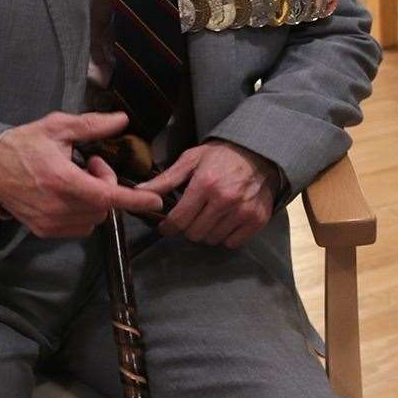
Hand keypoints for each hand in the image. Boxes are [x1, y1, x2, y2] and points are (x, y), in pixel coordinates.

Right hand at [0, 112, 167, 238]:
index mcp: (62, 180)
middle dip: (106, 185)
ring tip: (77, 179)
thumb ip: (91, 125)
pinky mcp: (44, 231)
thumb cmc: (22, 146)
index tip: (155, 202)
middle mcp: (58, 207)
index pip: (106, 196)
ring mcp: (50, 222)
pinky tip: (69, 195)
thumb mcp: (56, 127)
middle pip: (104, 205)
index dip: (134, 200)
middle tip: (92, 165)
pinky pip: (79, 227)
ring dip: (95, 200)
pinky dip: (84, 213)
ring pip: (94, 218)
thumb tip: (122, 120)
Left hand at [137, 140, 278, 248]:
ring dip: (206, 232)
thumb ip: (165, 179)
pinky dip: (226, 236)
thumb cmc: (221, 156)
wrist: (259, 154)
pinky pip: (232, 243)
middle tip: (192, 216)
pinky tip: (225, 222)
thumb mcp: (191, 160)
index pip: (179, 220)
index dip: (168, 226)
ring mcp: (243, 211)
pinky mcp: (256, 220)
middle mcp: (225, 200)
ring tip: (209, 217)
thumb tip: (138, 192)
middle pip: (194, 233)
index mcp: (205, 184)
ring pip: (212, 239)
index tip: (167, 225)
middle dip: (188, 227)